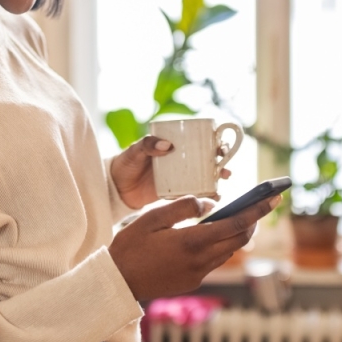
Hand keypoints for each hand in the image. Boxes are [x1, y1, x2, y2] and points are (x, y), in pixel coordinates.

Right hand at [109, 193, 281, 301]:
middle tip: (263, 204)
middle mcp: (200, 261)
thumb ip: (183, 207)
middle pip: (238, 239)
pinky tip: (215, 236)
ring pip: (228, 252)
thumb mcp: (151, 218)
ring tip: (243, 217)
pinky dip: (221, 246)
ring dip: (238, 235)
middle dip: (253, 221)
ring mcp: (197, 274)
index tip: (272, 198)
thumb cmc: (130, 247)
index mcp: (192, 241)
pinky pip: (214, 261)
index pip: (234, 224)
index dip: (256, 210)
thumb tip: (208, 204)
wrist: (116, 283)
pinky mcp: (192, 282)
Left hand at [110, 135, 232, 208]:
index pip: (200, 141)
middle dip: (222, 164)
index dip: (215, 143)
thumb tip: (167, 145)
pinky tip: (213, 199)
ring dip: (217, 180)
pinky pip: (194, 194)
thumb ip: (148, 145)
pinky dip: (206, 196)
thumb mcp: (135, 150)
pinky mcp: (175, 193)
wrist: (115, 188)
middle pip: (207, 160)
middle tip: (225, 170)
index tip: (222, 148)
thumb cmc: (126, 163)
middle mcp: (181, 161)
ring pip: (205, 177)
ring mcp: (180, 178)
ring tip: (222, 185)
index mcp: (175, 146)